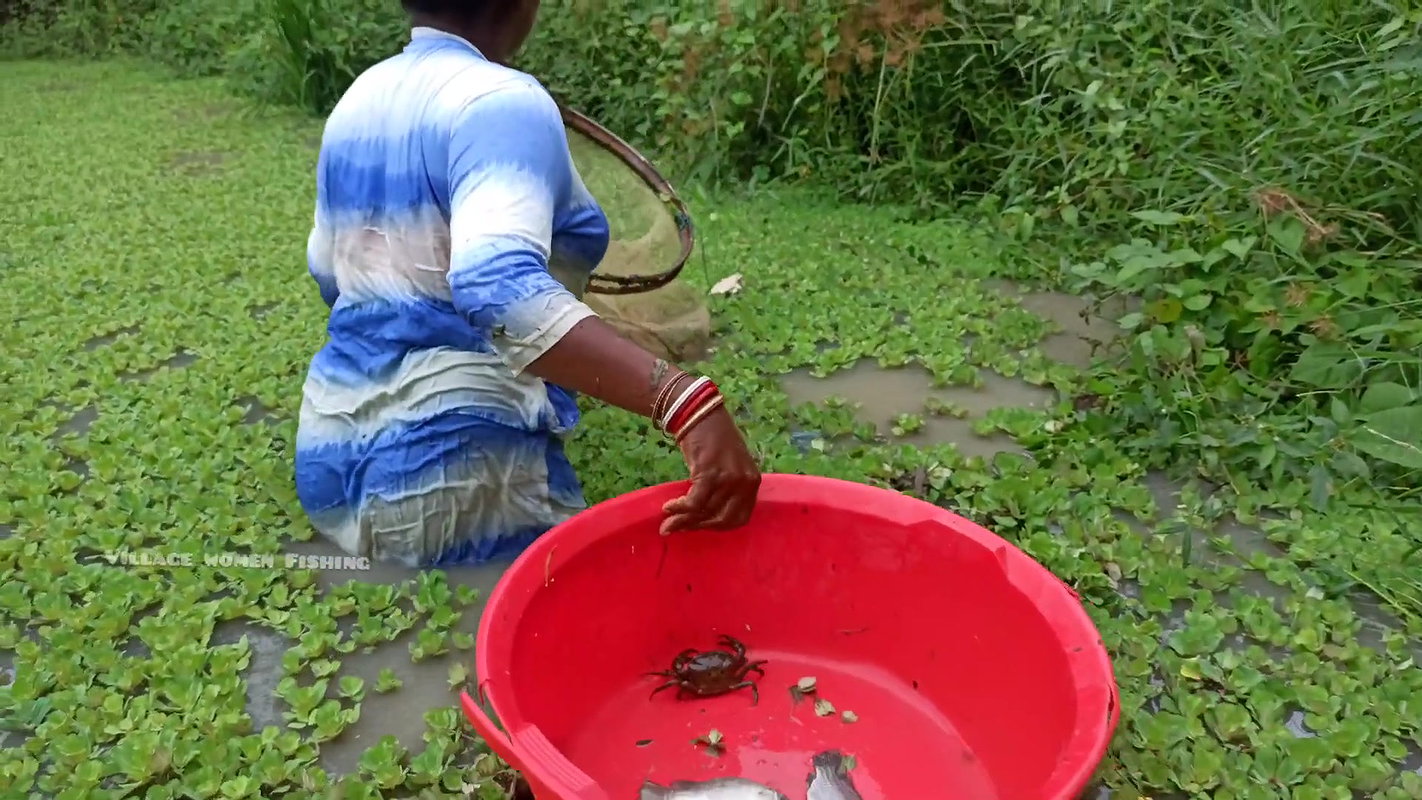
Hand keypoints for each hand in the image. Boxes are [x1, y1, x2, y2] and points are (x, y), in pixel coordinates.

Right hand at [661, 405, 760, 533]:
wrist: (700, 414)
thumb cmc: (713, 439)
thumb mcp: (729, 466)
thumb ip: (725, 490)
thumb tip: (704, 517)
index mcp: (753, 482)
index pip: (739, 518)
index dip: (719, 526)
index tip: (701, 526)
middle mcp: (745, 482)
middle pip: (722, 519)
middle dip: (699, 526)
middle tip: (680, 528)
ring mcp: (728, 479)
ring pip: (705, 512)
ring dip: (683, 520)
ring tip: (668, 522)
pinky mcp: (709, 474)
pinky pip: (694, 503)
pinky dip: (679, 508)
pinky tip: (668, 507)